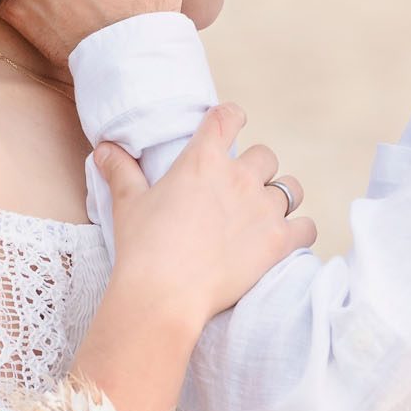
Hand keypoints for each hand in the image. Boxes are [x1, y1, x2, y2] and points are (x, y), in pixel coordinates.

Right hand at [95, 104, 315, 329]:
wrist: (165, 294)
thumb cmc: (143, 248)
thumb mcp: (127, 204)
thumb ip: (120, 171)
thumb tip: (103, 148)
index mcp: (203, 160)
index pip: (227, 117)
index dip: (231, 116)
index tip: (232, 122)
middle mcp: (240, 177)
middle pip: (266, 155)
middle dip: (257, 168)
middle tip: (241, 189)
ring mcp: (264, 208)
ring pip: (290, 188)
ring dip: (280, 196)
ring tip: (265, 213)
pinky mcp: (279, 241)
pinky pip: (307, 226)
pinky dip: (299, 231)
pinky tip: (287, 239)